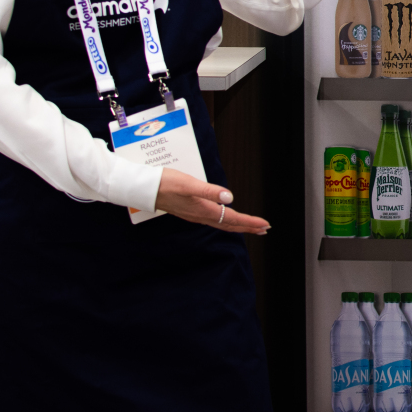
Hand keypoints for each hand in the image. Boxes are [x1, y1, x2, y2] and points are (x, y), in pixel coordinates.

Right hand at [154, 167, 268, 234]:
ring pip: (222, 223)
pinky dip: (226, 221)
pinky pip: (214, 220)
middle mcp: (201, 216)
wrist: (146, 189)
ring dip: (238, 225)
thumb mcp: (189, 184)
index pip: (232, 218)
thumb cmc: (166, 183)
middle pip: (230, 224)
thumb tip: (229, 198)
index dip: (250, 222)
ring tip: (252, 226)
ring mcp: (196, 215)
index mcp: (204, 210)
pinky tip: (227, 218)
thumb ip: (210, 191)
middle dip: (248, 227)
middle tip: (264, 228)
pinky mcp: (191, 211)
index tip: (265, 224)